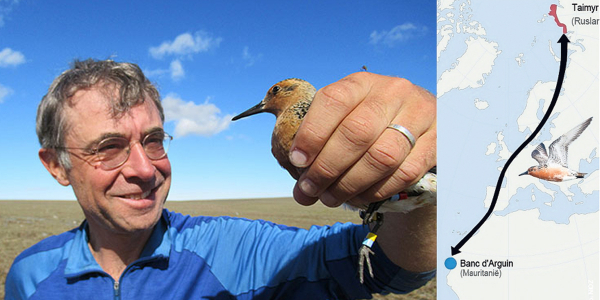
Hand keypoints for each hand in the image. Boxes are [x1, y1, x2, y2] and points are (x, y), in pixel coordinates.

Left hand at [289, 72, 435, 206]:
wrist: (422, 124)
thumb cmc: (371, 123)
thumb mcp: (348, 113)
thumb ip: (321, 131)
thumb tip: (291, 163)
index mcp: (363, 82)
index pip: (334, 100)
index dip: (312, 133)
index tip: (297, 161)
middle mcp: (394, 92)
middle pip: (356, 133)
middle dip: (326, 167)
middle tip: (308, 190)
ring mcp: (420, 115)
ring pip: (381, 157)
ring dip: (350, 184)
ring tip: (329, 198)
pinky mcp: (437, 141)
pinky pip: (405, 173)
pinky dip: (376, 190)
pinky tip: (358, 197)